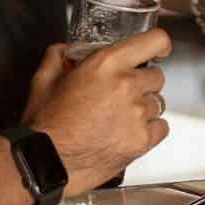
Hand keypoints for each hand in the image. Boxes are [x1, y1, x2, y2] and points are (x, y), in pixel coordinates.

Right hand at [22, 29, 171, 195]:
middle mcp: (127, 85)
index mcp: (106, 64)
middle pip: (156, 77)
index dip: (159, 46)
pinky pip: (161, 128)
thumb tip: (66, 51)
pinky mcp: (142, 140)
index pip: (154, 41)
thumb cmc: (45, 124)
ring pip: (158, 103)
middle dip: (142, 84)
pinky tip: (127, 133)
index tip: (159, 53)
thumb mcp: (43, 80)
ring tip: (119, 119)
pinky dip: (149, 130)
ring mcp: (137, 114)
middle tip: (121, 96)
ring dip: (144, 109)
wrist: (46, 163)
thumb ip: (58, 57)